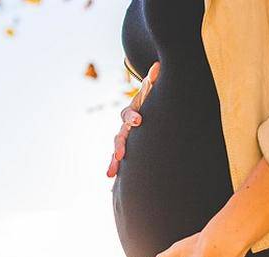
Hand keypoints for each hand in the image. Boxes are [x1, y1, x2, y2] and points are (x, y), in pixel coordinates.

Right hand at [107, 61, 159, 177]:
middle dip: (120, 145)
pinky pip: (119, 161)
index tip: (139, 121)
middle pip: (119, 135)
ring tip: (111, 173)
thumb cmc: (151, 103)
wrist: (145, 113)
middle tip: (120, 154)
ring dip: (113, 161)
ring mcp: (124, 139)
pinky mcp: (126, 151)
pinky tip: (111, 180)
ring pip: (117, 150)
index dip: (133, 116)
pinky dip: (115, 169)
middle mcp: (125, 127)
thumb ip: (154, 82)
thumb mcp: (153, 93)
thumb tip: (158, 64)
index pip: (129, 114)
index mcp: (132, 112)